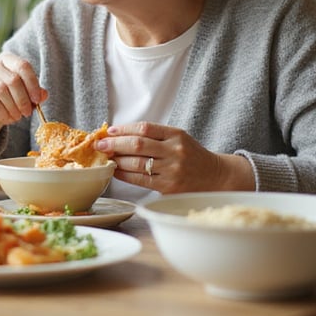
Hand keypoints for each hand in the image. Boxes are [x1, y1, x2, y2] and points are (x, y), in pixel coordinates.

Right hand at [0, 53, 47, 147]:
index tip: (37, 100)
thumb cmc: (9, 98)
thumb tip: (43, 94)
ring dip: (13, 108)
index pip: (23, 66)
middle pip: (13, 80)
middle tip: (27, 113)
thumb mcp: (24, 94)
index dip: (33, 84)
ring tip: (18, 117)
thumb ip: (35, 93)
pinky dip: (3, 113)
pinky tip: (7, 119)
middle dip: (23, 100)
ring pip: (1, 91)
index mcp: (8, 59)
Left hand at [95, 122, 254, 192]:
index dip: (123, 129)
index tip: (109, 131)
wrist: (215, 177)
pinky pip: (140, 180)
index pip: (144, 128)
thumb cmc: (191, 156)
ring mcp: (172, 170)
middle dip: (114, 144)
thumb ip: (154, 136)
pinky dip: (124, 175)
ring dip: (117, 160)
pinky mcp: (169, 187)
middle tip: (99, 145)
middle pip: (137, 144)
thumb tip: (118, 135)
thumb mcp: (177, 139)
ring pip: (137, 163)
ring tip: (106, 158)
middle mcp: (175, 151)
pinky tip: (115, 171)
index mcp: (176, 135)